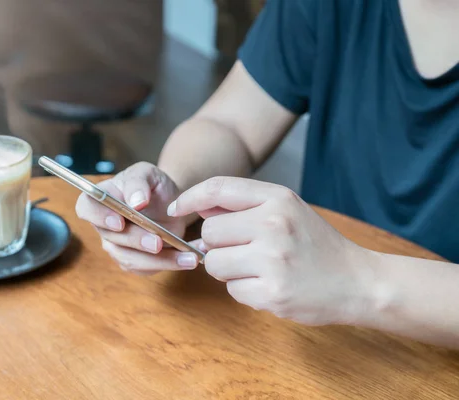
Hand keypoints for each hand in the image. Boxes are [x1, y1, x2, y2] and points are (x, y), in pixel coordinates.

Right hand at [75, 162, 199, 274]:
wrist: (170, 202)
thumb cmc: (153, 185)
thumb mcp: (148, 174)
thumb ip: (139, 183)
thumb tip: (136, 201)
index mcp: (103, 198)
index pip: (86, 208)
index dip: (99, 217)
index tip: (119, 222)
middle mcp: (105, 225)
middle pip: (112, 238)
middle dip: (137, 241)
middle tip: (158, 241)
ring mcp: (118, 245)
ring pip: (130, 259)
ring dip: (158, 260)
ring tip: (186, 256)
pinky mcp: (133, 261)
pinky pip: (146, 269)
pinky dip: (169, 265)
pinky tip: (187, 258)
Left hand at [167, 177, 373, 325]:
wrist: (359, 281)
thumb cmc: (317, 245)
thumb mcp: (287, 210)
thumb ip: (244, 205)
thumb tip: (198, 205)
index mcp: (277, 198)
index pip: (218, 188)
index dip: (190, 197)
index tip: (176, 209)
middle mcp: (274, 224)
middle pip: (209, 232)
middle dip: (218, 245)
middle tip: (244, 252)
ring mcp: (273, 259)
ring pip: (214, 264)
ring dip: (228, 270)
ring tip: (259, 269)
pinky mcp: (272, 292)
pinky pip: (232, 290)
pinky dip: (245, 290)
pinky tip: (270, 286)